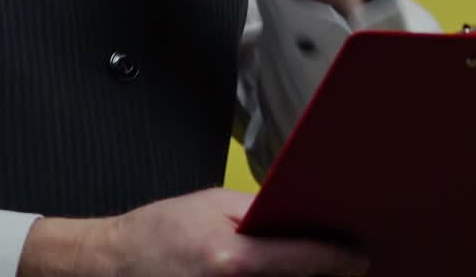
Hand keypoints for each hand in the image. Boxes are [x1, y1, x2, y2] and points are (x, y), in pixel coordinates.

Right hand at [21, 188, 367, 275]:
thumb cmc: (163, 231)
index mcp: (233, 258)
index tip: (360, 256)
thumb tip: (299, 219)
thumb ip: (257, 213)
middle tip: (347, 267)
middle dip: (322, 276)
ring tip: (320, 272)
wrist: (115, 266)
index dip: (337, 258)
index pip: (301, 258)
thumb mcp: (211, 205)